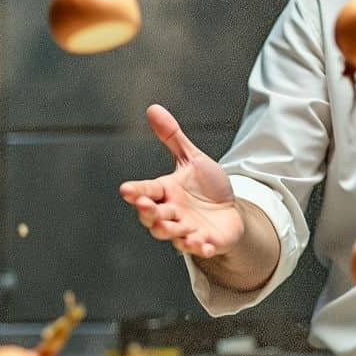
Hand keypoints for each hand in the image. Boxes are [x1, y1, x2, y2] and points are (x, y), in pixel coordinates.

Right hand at [119, 104, 243, 257]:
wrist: (230, 211)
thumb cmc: (206, 186)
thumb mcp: (192, 159)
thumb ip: (173, 138)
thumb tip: (153, 108)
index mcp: (165, 192)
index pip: (146, 191)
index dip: (136, 191)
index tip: (125, 190)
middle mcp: (171, 213)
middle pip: (153, 216)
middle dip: (149, 212)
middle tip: (145, 205)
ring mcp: (186, 229)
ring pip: (171, 234)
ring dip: (170, 230)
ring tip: (170, 225)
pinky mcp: (204, 242)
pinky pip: (198, 247)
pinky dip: (199, 247)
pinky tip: (203, 244)